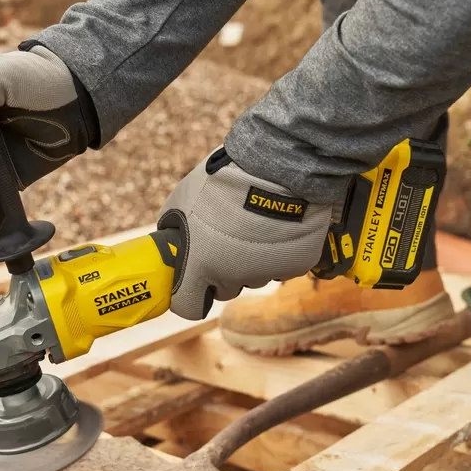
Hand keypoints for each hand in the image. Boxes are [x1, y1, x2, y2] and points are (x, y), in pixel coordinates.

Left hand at [157, 148, 333, 319]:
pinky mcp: (297, 264)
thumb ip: (175, 227)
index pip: (188, 305)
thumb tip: (173, 240)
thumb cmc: (223, 179)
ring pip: (255, 276)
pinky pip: (283, 265)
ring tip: (254, 225)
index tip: (193, 281)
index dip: (189, 294)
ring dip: (252, 260)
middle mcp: (233, 275)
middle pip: (225, 288)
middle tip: (227, 239)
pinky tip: (278, 226)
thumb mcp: (182, 200)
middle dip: (223, 272)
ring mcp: (267, 272)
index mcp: (201, 264)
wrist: (277, 165)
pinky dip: (280, 251)